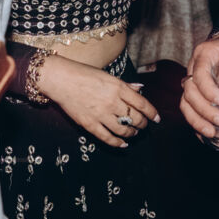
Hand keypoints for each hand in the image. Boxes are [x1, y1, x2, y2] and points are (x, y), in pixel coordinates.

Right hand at [38, 55, 160, 147]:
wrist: (61, 79)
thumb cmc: (84, 74)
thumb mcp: (108, 75)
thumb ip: (125, 85)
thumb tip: (141, 90)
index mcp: (118, 87)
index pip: (142, 104)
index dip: (152, 113)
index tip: (157, 119)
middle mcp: (112, 102)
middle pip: (135, 119)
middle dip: (143, 124)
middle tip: (144, 126)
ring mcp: (101, 114)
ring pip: (124, 130)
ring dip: (132, 134)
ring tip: (133, 133)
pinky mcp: (90, 124)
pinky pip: (107, 138)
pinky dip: (117, 143)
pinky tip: (123, 144)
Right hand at [182, 33, 218, 138]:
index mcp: (205, 54)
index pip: (200, 73)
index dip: (208, 90)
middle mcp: (194, 67)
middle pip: (190, 91)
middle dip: (203, 110)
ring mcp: (193, 81)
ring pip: (186, 102)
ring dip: (196, 120)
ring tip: (211, 133)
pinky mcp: (196, 93)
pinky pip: (189, 109)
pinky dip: (195, 123)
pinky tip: (205, 135)